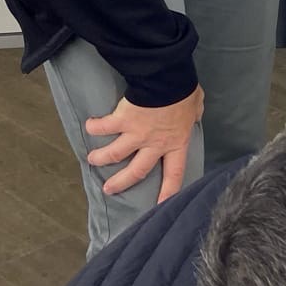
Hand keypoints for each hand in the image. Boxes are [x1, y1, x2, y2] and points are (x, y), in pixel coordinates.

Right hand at [86, 86, 204, 200]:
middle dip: (121, 182)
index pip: (174, 173)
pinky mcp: (122, 121)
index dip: (168, 191)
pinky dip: (95, 127)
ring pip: (115, 154)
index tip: (160, 204)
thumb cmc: (184, 92)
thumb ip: (193, 115)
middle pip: (137, 171)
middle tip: (108, 189)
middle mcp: (154, 144)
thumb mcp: (196, 107)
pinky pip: (104, 127)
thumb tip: (195, 115)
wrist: (167, 80)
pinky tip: (89, 126)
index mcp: (176, 143)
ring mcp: (136, 135)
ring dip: (101, 158)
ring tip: (92, 160)